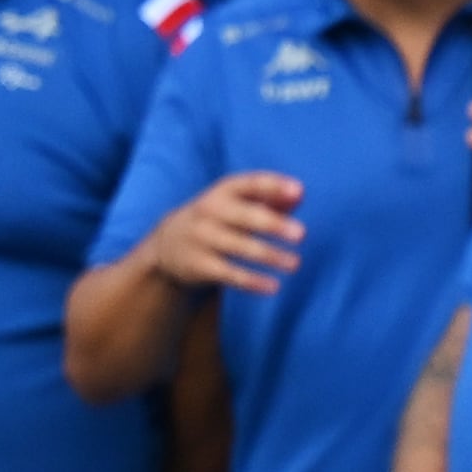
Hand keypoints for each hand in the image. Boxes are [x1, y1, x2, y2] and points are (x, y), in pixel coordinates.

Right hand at [144, 170, 305, 296]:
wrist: (169, 245)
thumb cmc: (221, 219)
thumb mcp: (237, 203)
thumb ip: (270, 196)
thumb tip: (300, 193)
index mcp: (224, 191)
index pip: (249, 184)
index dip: (273, 186)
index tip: (298, 191)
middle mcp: (210, 211)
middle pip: (245, 216)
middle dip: (273, 224)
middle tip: (301, 234)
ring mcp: (202, 238)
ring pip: (239, 246)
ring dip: (268, 255)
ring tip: (295, 264)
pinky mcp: (199, 265)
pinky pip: (229, 274)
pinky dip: (251, 281)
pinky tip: (273, 286)